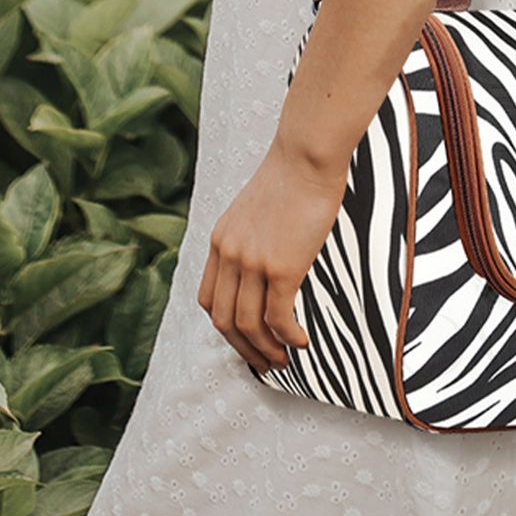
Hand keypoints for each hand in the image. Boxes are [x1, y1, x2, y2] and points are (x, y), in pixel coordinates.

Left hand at [196, 136, 345, 373]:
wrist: (307, 155)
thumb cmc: (293, 173)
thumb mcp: (256, 206)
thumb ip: (253, 233)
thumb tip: (271, 253)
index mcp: (221, 240)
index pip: (209, 298)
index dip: (225, 326)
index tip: (246, 338)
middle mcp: (229, 255)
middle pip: (223, 320)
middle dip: (243, 348)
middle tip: (266, 361)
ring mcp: (252, 262)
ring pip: (248, 325)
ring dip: (266, 350)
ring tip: (285, 359)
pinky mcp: (281, 266)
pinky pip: (278, 317)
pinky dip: (288, 336)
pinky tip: (302, 341)